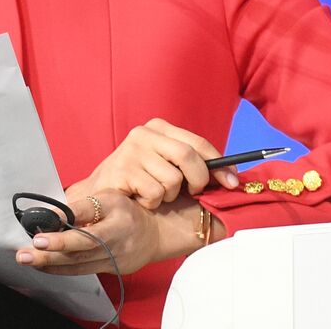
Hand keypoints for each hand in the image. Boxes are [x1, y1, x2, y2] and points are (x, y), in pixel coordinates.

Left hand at [14, 191, 207, 275]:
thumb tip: (52, 213)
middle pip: (80, 249)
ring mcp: (116, 258)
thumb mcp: (111, 197)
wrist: (159, 232)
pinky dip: (61, 269)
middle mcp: (117, 238)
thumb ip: (82, 206)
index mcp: (117, 215)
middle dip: (50, 251)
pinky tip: (44, 266)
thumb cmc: (130, 210)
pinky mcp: (113, 269)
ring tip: (27, 259)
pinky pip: (83, 270)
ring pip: (79, 263)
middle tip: (25, 251)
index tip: (40, 232)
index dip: (63, 230)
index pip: (87, 223)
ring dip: (50, 263)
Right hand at [65, 118, 238, 208]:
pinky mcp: (122, 170)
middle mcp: (144, 134)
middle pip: (188, 157)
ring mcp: (131, 151)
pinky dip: (153, 203)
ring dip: (169, 196)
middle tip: (194, 193)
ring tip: (155, 195)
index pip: (198, 143)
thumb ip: (193, 165)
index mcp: (159, 128)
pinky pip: (155, 192)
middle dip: (198, 180)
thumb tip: (231, 179)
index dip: (220, 163)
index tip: (232, 182)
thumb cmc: (140, 183)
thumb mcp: (167, 166)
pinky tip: (140, 199)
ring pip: (172, 179)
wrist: (98, 196)